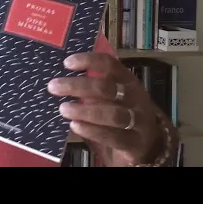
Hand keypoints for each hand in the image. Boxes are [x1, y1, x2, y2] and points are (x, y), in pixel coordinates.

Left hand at [47, 53, 176, 166]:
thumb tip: (60, 80)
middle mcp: (135, 97)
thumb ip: (92, 87)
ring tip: (63, 109)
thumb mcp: (112, 96)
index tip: (67, 63)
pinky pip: (113, 136)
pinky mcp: (136, 143)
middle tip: (54, 87)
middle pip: (107, 89)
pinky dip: (92, 131)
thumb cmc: (122, 112)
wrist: (149, 142)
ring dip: (85, 111)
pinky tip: (75, 126)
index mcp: (127, 80)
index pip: (110, 64)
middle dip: (78, 86)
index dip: (89, 61)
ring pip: (113, 114)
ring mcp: (138, 121)